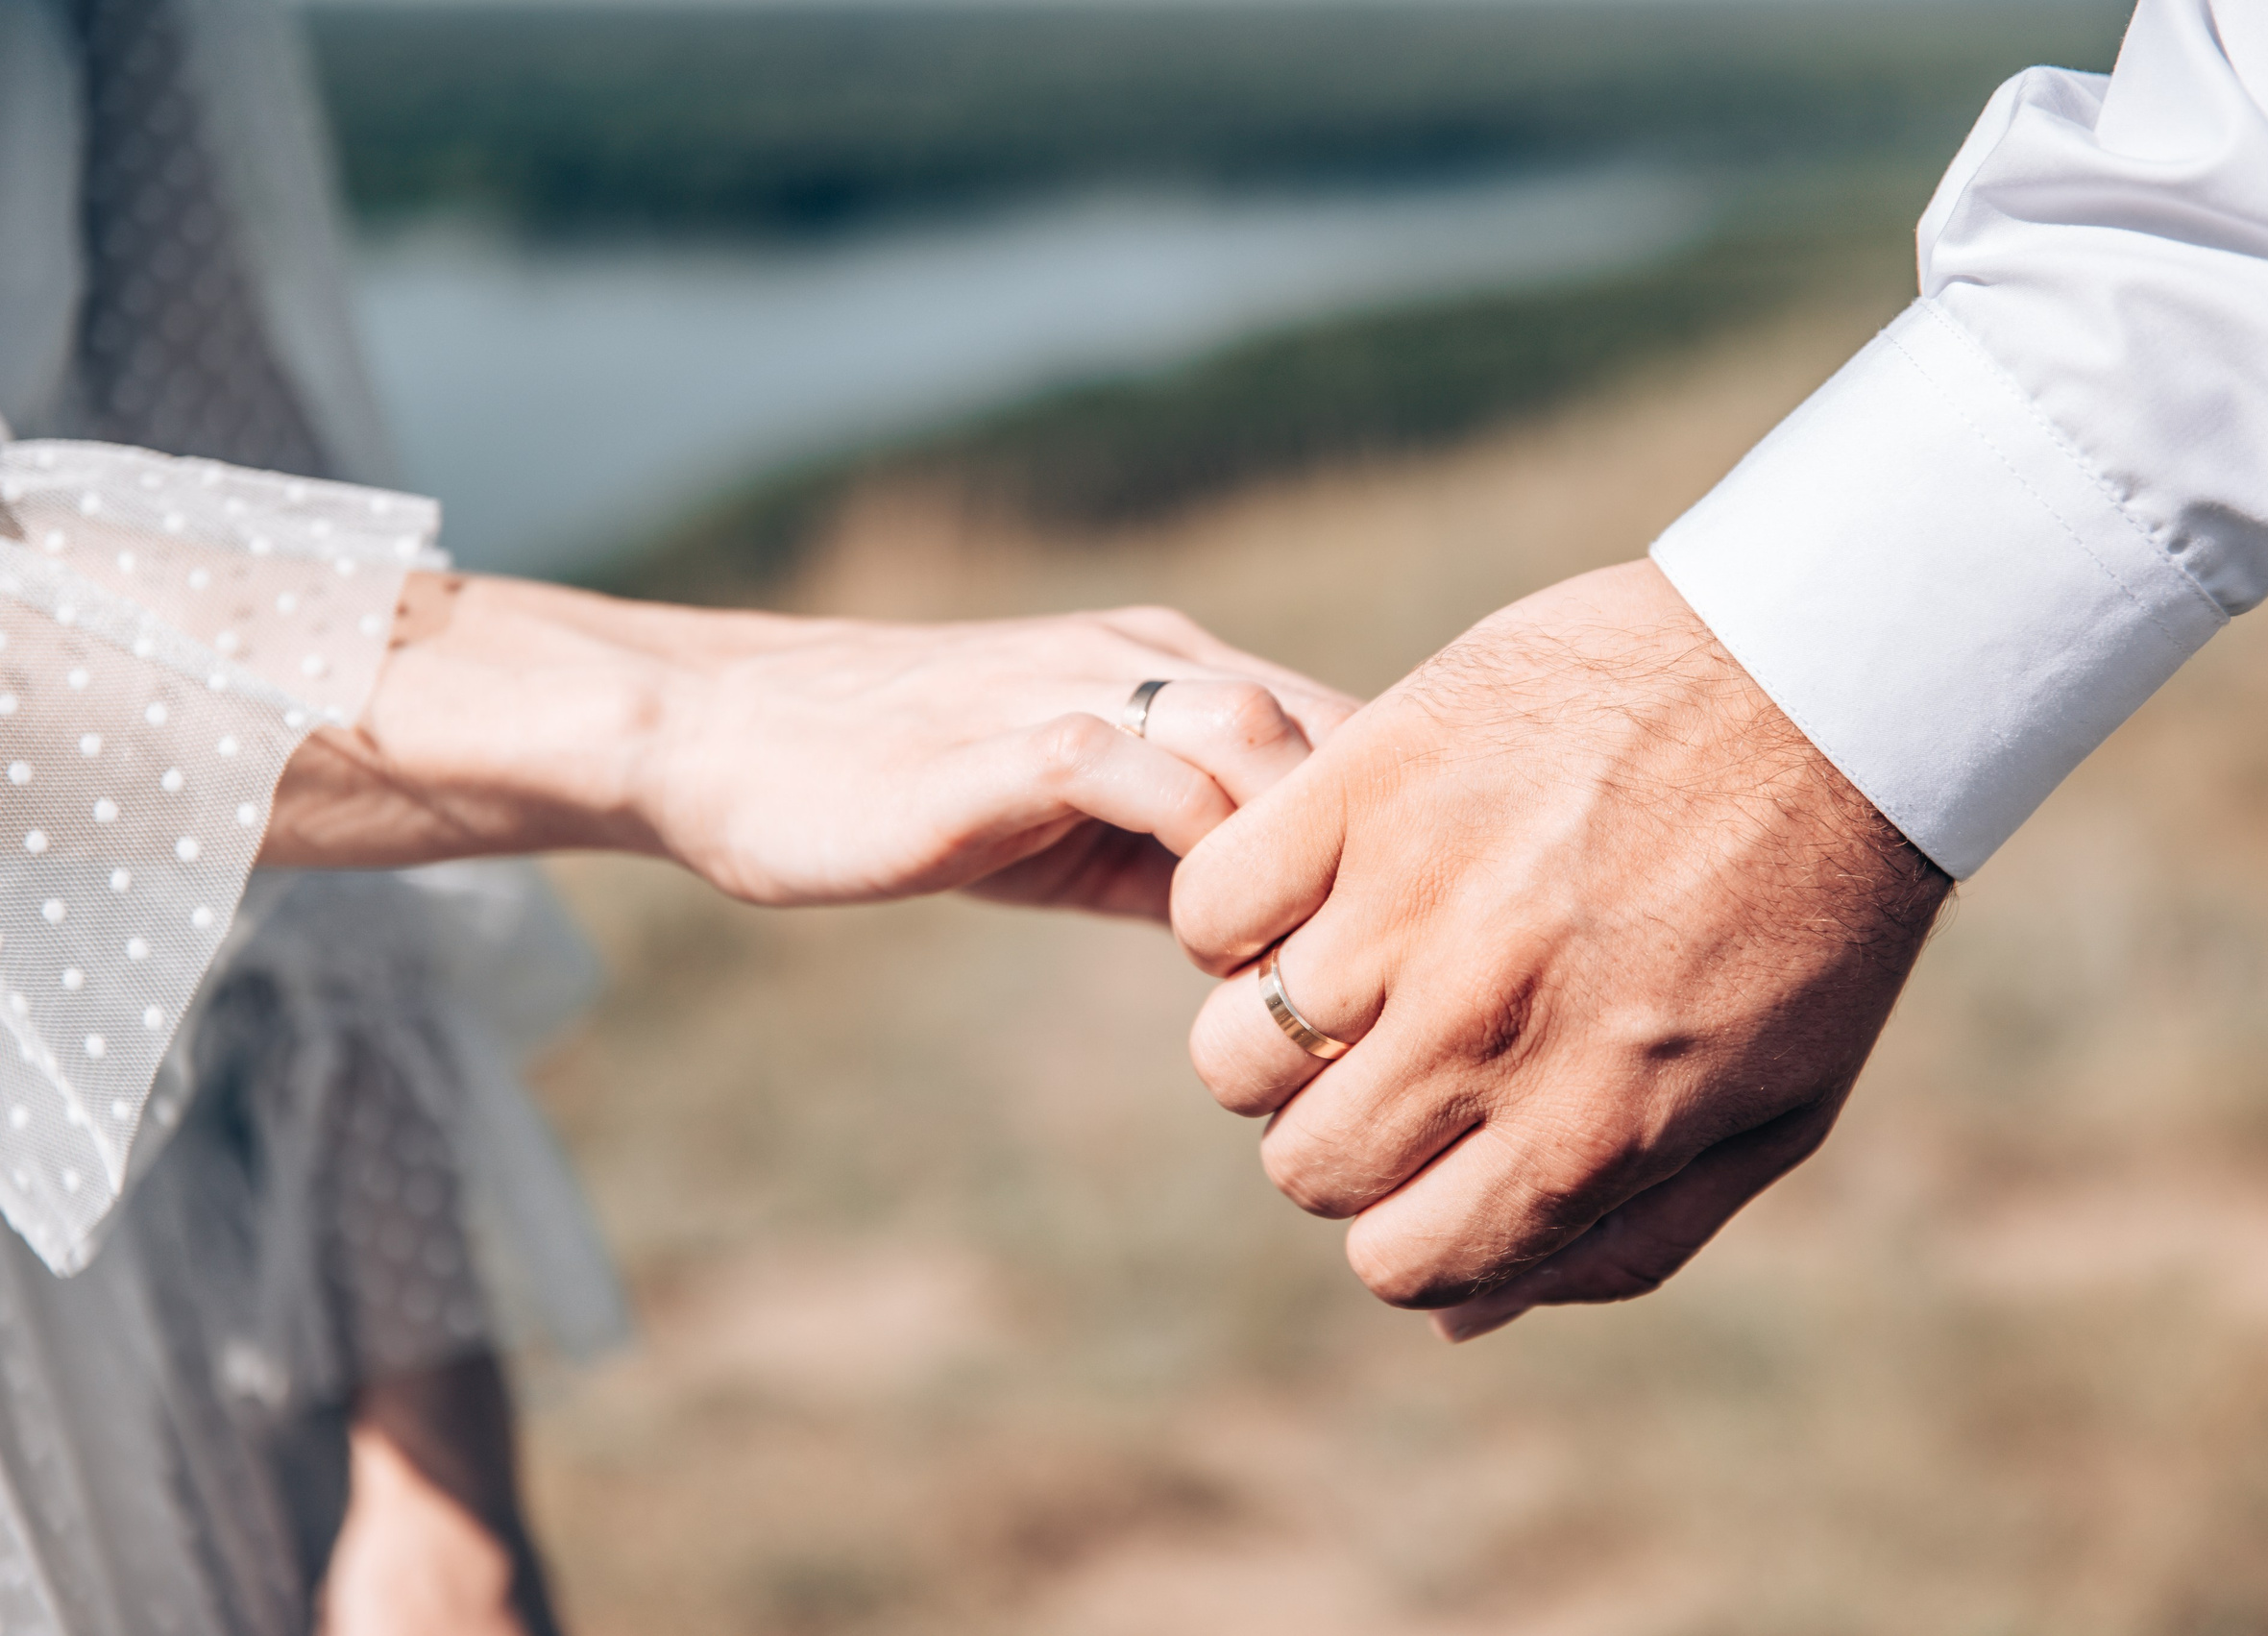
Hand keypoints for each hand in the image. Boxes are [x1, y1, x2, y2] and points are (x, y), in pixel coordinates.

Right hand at [271, 576, 1354, 919]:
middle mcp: (1155, 659)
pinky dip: (1203, 867)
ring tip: (1300, 982)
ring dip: (1298, 861)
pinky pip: (1151, 781)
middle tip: (1383, 987)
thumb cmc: (903, 789)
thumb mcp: (1077, 827)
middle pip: (1341, 732)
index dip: (1409, 835)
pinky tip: (1210, 959)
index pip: (1352, 734)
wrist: (725, 738)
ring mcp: (1084, 689)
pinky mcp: (1015, 743)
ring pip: (1262, 737)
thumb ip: (1184, 859)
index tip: (1419, 944)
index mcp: (1183, 672)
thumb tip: (1297, 953)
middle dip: (1382, 855)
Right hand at [1171, 559, 1947, 1335]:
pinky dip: (1239, 913)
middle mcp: (1486, 1027)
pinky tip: (1319, 884)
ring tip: (1358, 962)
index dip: (1409, 1227)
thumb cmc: (1815, 908)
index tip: (1439, 1160)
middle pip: (1307, 1164)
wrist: (1828, 674)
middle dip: (1345, 1132)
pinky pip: (1212, 902)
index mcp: (1589, 1126)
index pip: (1401, 1263)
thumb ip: (1623, 1238)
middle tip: (1402, 1053)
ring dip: (1281, 1029)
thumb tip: (1456, 1322)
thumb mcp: (1774, 1107)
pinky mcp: (1366, 779)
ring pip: (1235, 1051)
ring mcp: (1415, 901)